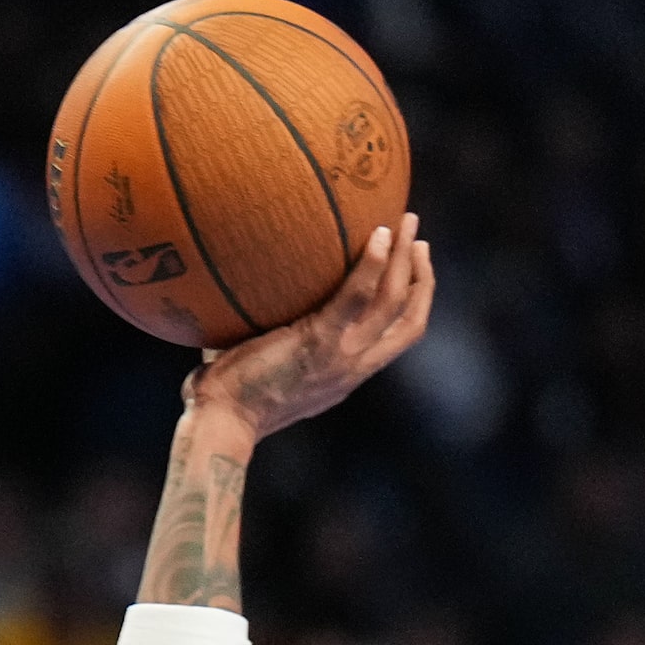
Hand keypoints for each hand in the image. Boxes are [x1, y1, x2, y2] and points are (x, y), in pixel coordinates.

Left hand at [187, 211, 432, 442]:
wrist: (222, 421)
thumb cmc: (228, 396)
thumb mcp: (270, 369)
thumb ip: (277, 340)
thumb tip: (253, 300)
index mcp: (345, 375)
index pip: (394, 338)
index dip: (412, 303)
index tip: (411, 271)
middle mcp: (354, 368)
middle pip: (409, 319)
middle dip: (422, 277)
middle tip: (418, 239)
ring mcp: (341, 356)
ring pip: (394, 302)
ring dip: (407, 259)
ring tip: (406, 222)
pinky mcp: (320, 342)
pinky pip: (358, 297)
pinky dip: (373, 265)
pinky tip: (378, 235)